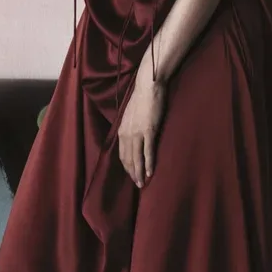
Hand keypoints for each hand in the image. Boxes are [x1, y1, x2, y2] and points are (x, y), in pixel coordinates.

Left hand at [117, 68, 166, 188]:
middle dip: (132, 173)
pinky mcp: (149, 131)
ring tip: (142, 183)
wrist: (148, 87)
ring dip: (139, 172)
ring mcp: (137, 133)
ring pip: (137, 158)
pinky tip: (151, 172)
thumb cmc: (142, 99)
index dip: (127, 166)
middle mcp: (126, 134)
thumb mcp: (131, 115)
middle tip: (137, 184)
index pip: (122, 154)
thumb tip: (134, 137)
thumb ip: (131, 127)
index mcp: (121, 130)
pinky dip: (149, 163)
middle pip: (128, 159)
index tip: (132, 175)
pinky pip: (148, 151)